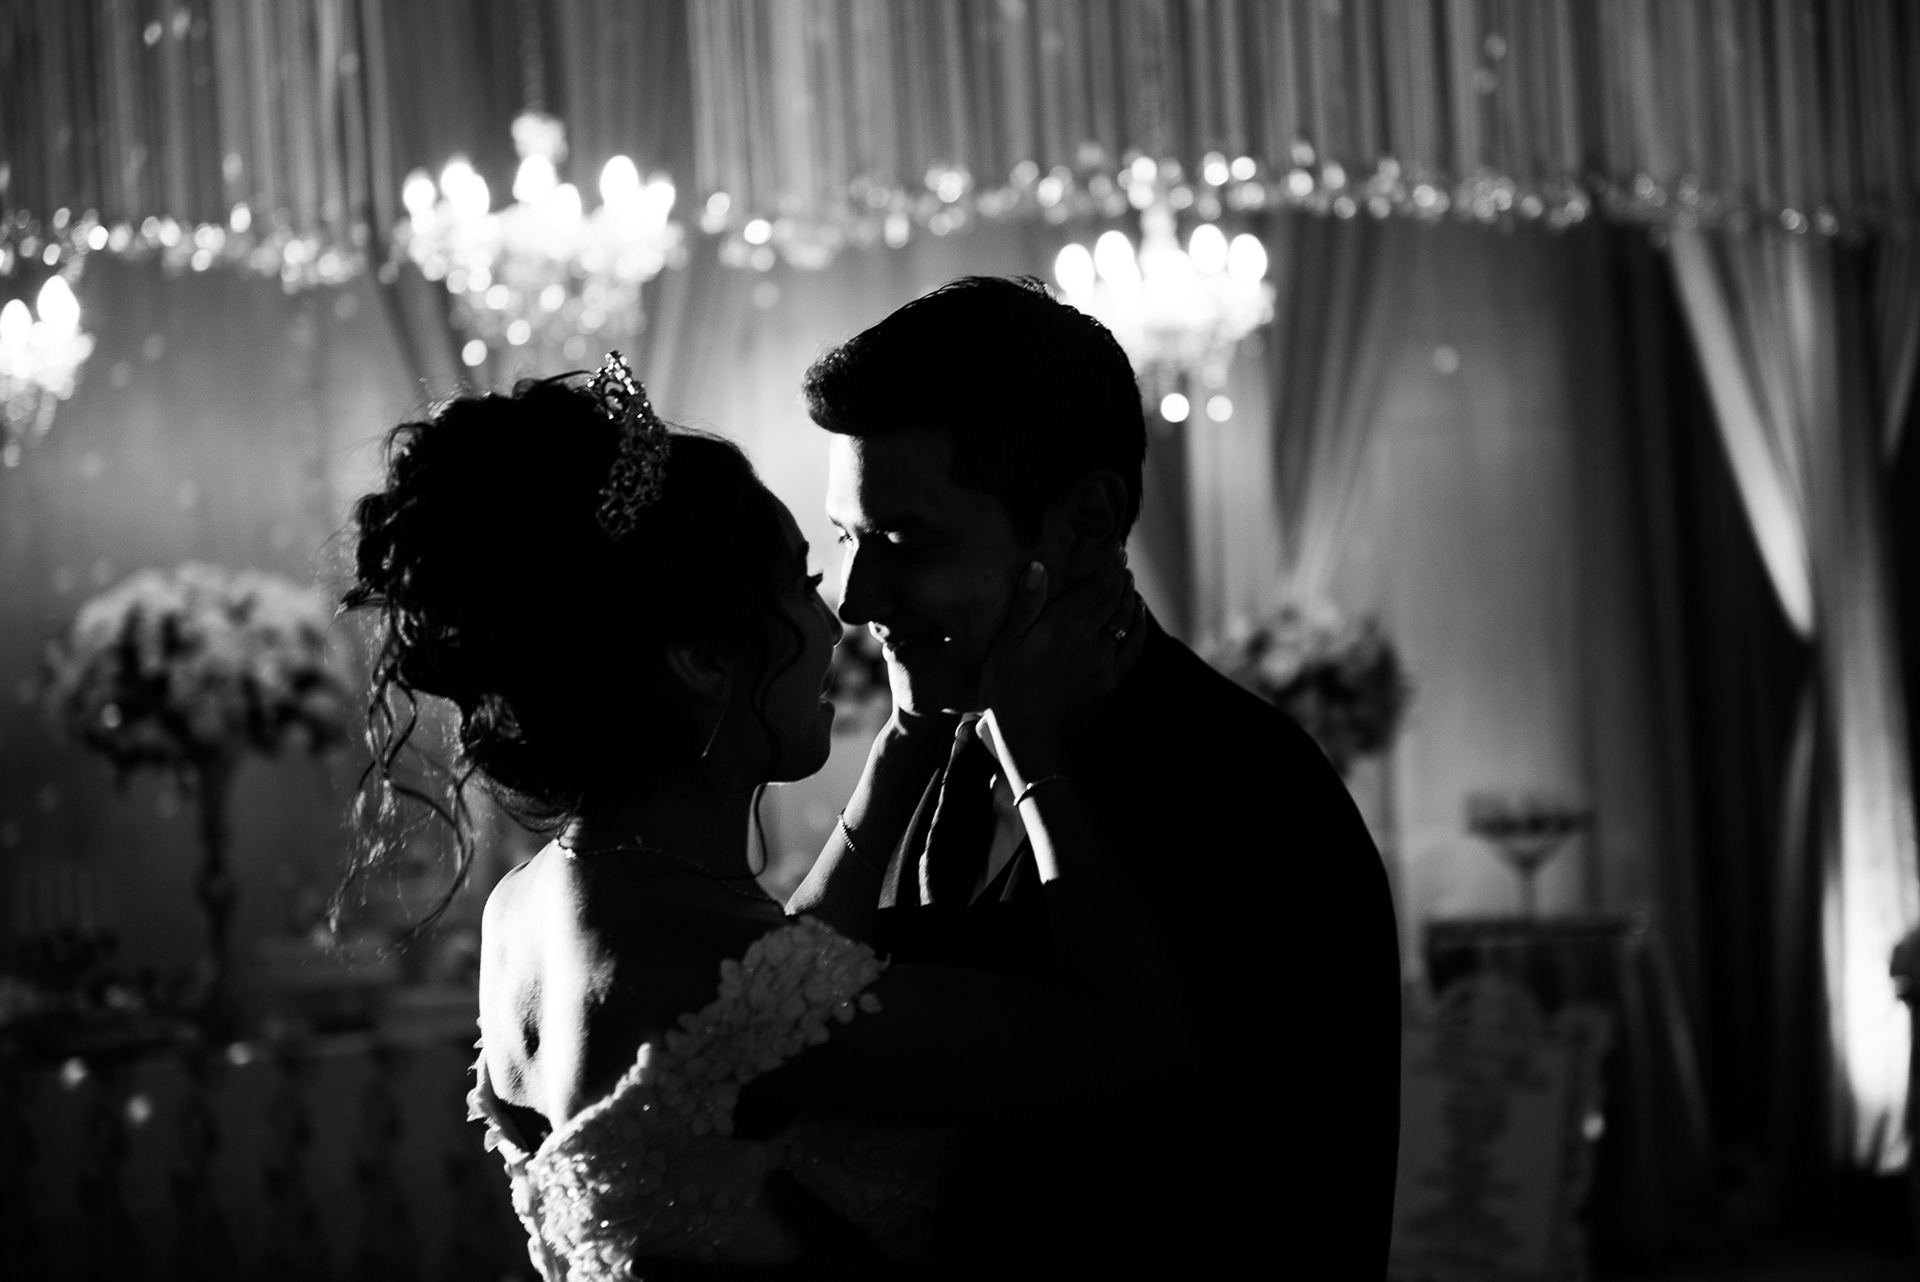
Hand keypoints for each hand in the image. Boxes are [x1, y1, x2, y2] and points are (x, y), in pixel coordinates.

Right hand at [976, 549, 1144, 784]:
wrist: (1030, 737)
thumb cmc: (1007, 689)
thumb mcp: (1006, 644)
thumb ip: (1026, 604)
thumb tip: (1038, 566)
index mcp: (1062, 624)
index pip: (1093, 585)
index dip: (1106, 565)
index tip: (1114, 550)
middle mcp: (1088, 637)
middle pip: (1112, 598)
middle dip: (1119, 576)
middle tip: (1123, 560)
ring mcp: (1103, 660)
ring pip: (1124, 619)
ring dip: (1129, 596)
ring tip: (1129, 581)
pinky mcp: (1111, 681)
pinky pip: (1132, 647)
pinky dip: (1138, 626)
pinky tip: (1139, 615)